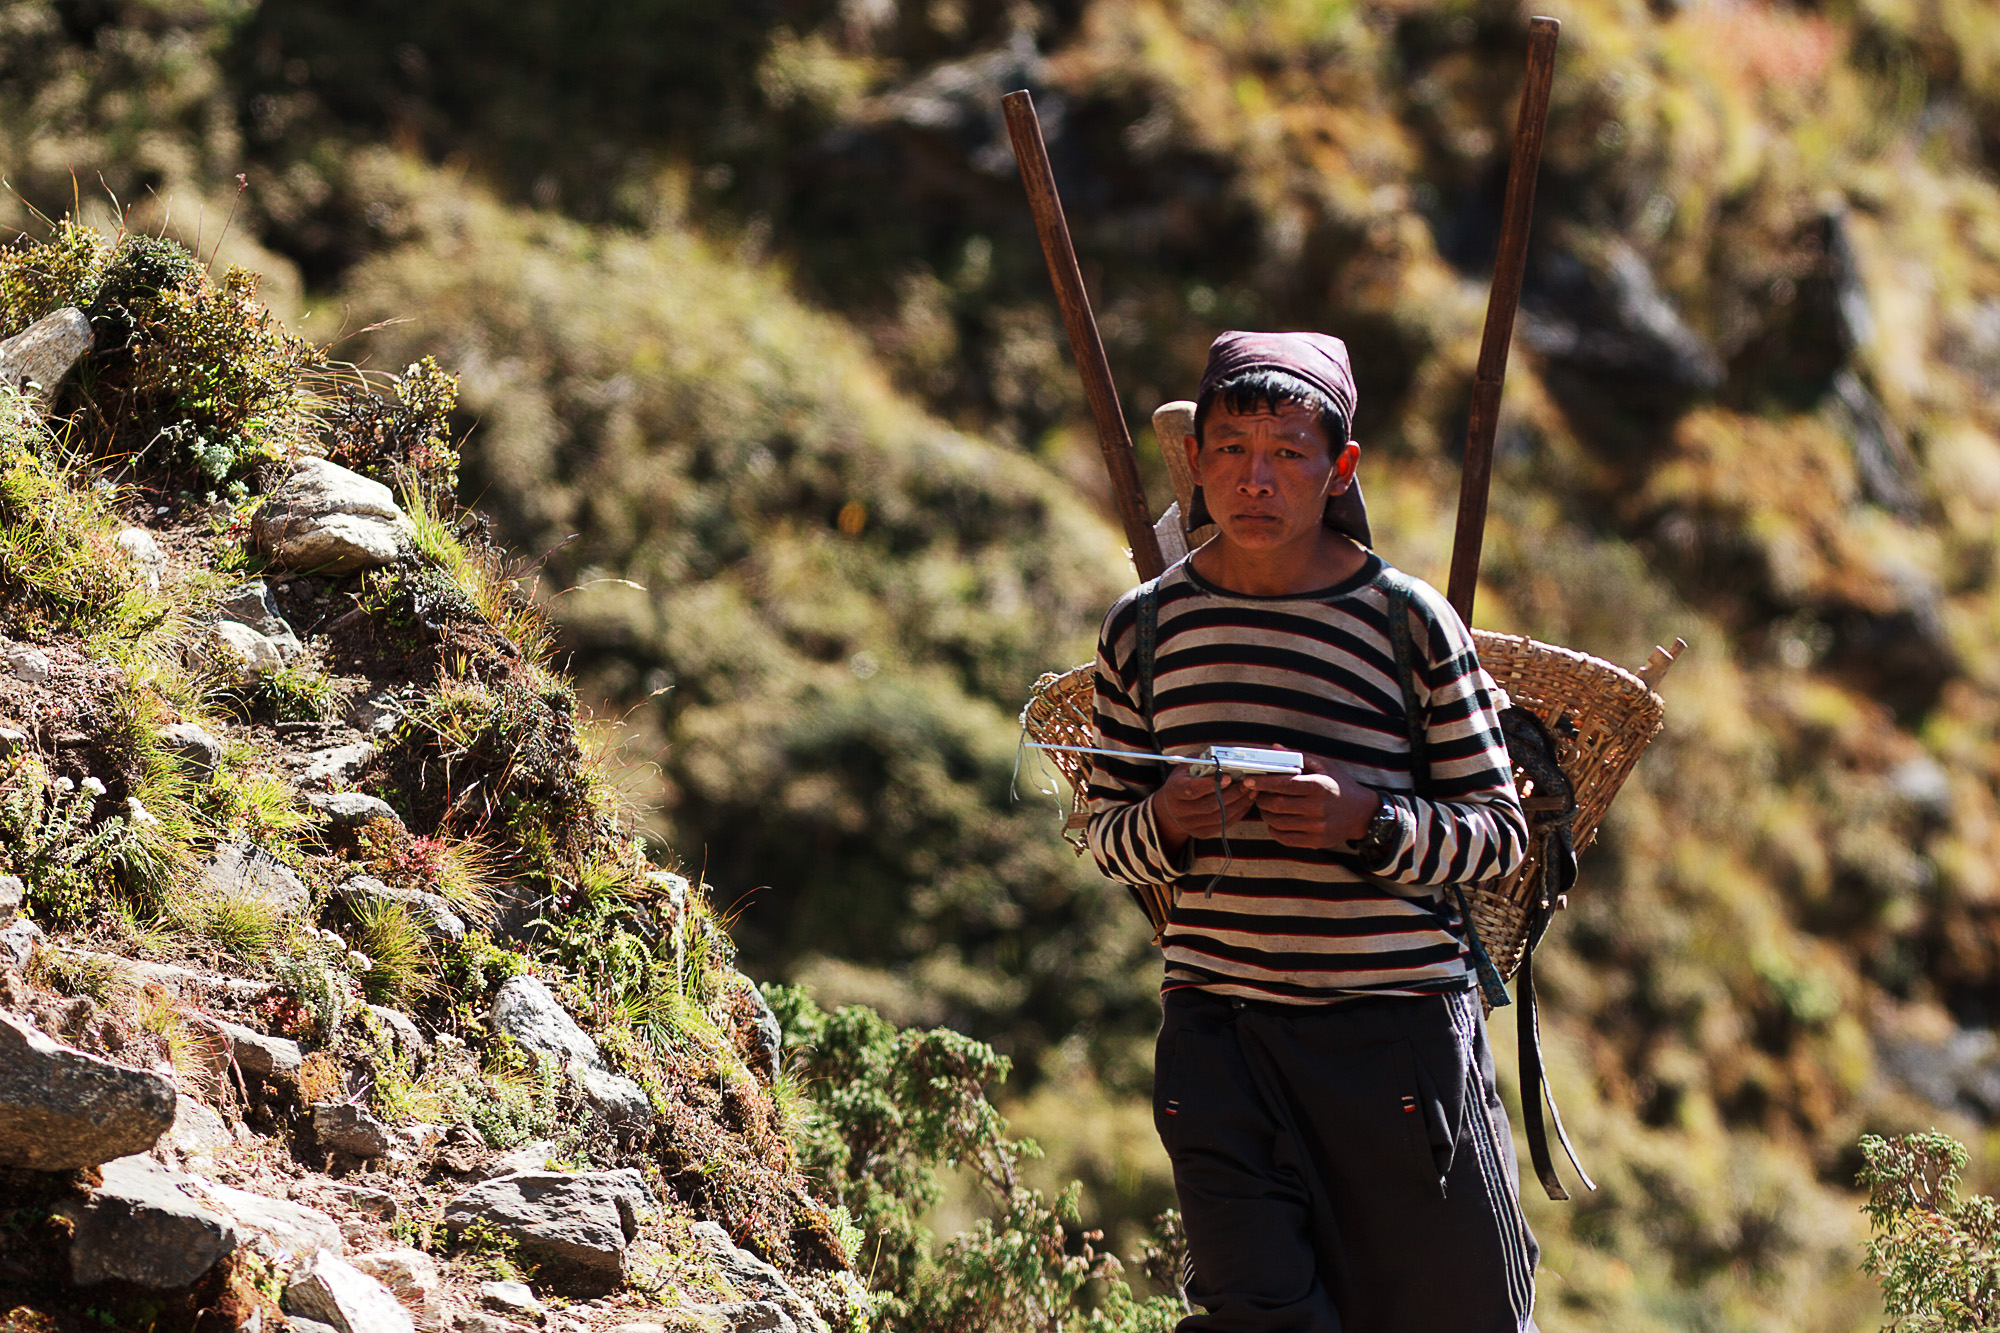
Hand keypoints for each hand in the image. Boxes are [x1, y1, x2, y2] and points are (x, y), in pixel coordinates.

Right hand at [1151, 768, 1259, 857]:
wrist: (1173, 805)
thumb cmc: (1185, 780)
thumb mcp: (1188, 766)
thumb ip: (1204, 762)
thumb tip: (1225, 759)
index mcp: (1174, 790)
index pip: (1192, 789)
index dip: (1210, 784)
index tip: (1228, 777)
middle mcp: (1179, 810)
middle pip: (1209, 805)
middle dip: (1231, 794)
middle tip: (1247, 784)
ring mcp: (1190, 824)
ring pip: (1219, 817)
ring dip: (1238, 804)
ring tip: (1250, 791)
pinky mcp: (1201, 833)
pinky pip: (1223, 825)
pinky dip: (1238, 813)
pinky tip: (1245, 802)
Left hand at [1243, 756, 1379, 849]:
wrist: (1363, 813)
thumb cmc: (1340, 786)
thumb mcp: (1324, 766)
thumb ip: (1298, 757)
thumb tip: (1274, 748)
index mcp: (1318, 786)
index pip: (1283, 784)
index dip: (1262, 783)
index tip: (1249, 781)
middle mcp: (1318, 807)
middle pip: (1277, 805)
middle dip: (1262, 799)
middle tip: (1258, 794)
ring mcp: (1317, 827)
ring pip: (1278, 822)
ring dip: (1266, 814)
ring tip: (1266, 807)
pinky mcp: (1316, 841)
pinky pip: (1285, 838)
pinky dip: (1274, 830)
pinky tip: (1274, 822)